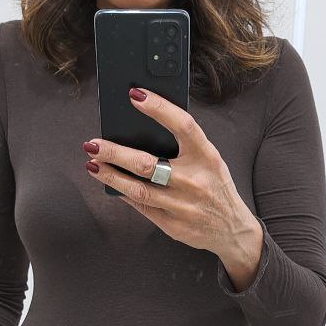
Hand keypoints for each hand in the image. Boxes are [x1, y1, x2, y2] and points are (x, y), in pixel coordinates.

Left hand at [81, 87, 258, 256]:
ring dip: (110, 176)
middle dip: (115, 153)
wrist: (233, 229)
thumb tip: (140, 129)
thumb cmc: (215, 186)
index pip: (183, 126)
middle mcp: (194, 181)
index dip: (159, 108)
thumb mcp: (209, 160)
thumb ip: (184, 146)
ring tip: (92, 164)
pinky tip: (110, 184)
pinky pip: (141, 207)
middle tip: (92, 143)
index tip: (135, 95)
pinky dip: (123, 193)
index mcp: (207, 157)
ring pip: (138, 189)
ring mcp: (183, 206)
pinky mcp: (173, 226)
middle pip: (147, 164)